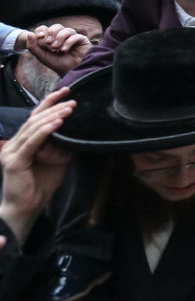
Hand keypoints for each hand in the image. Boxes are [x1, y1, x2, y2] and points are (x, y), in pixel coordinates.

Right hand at [0, 89, 75, 243]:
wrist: (27, 208)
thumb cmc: (41, 185)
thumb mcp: (57, 161)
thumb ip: (62, 146)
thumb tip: (77, 132)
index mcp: (22, 142)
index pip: (35, 118)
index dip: (49, 103)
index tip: (66, 92)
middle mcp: (14, 144)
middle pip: (34, 119)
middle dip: (53, 106)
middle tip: (71, 99)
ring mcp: (12, 152)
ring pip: (33, 128)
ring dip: (52, 116)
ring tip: (68, 109)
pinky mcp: (14, 162)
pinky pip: (32, 142)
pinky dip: (45, 131)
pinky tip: (57, 123)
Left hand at [27, 25, 93, 76]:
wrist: (70, 71)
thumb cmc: (57, 64)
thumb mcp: (41, 56)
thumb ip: (33, 47)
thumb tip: (29, 34)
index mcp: (52, 38)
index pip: (45, 28)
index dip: (41, 30)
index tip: (40, 36)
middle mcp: (63, 36)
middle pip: (56, 26)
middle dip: (51, 34)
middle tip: (49, 44)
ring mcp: (73, 37)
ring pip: (66, 30)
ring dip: (59, 38)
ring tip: (57, 49)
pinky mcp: (82, 40)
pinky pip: (75, 36)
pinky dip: (68, 42)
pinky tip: (64, 50)